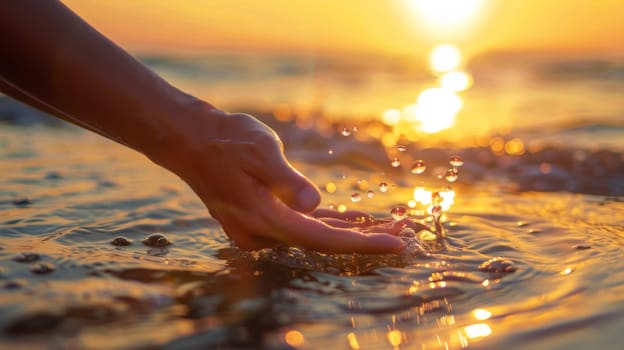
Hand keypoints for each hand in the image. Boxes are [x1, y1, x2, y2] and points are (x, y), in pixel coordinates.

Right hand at [150, 105, 404, 253]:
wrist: (190, 140)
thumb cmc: (225, 140)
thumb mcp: (260, 151)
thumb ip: (287, 181)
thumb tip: (313, 205)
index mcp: (264, 218)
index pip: (322, 239)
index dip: (363, 243)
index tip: (397, 242)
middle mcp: (262, 232)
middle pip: (323, 242)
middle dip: (365, 238)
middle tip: (406, 231)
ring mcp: (261, 228)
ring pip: (315, 235)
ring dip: (351, 231)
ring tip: (390, 224)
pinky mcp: (262, 218)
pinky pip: (303, 225)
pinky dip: (330, 223)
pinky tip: (355, 222)